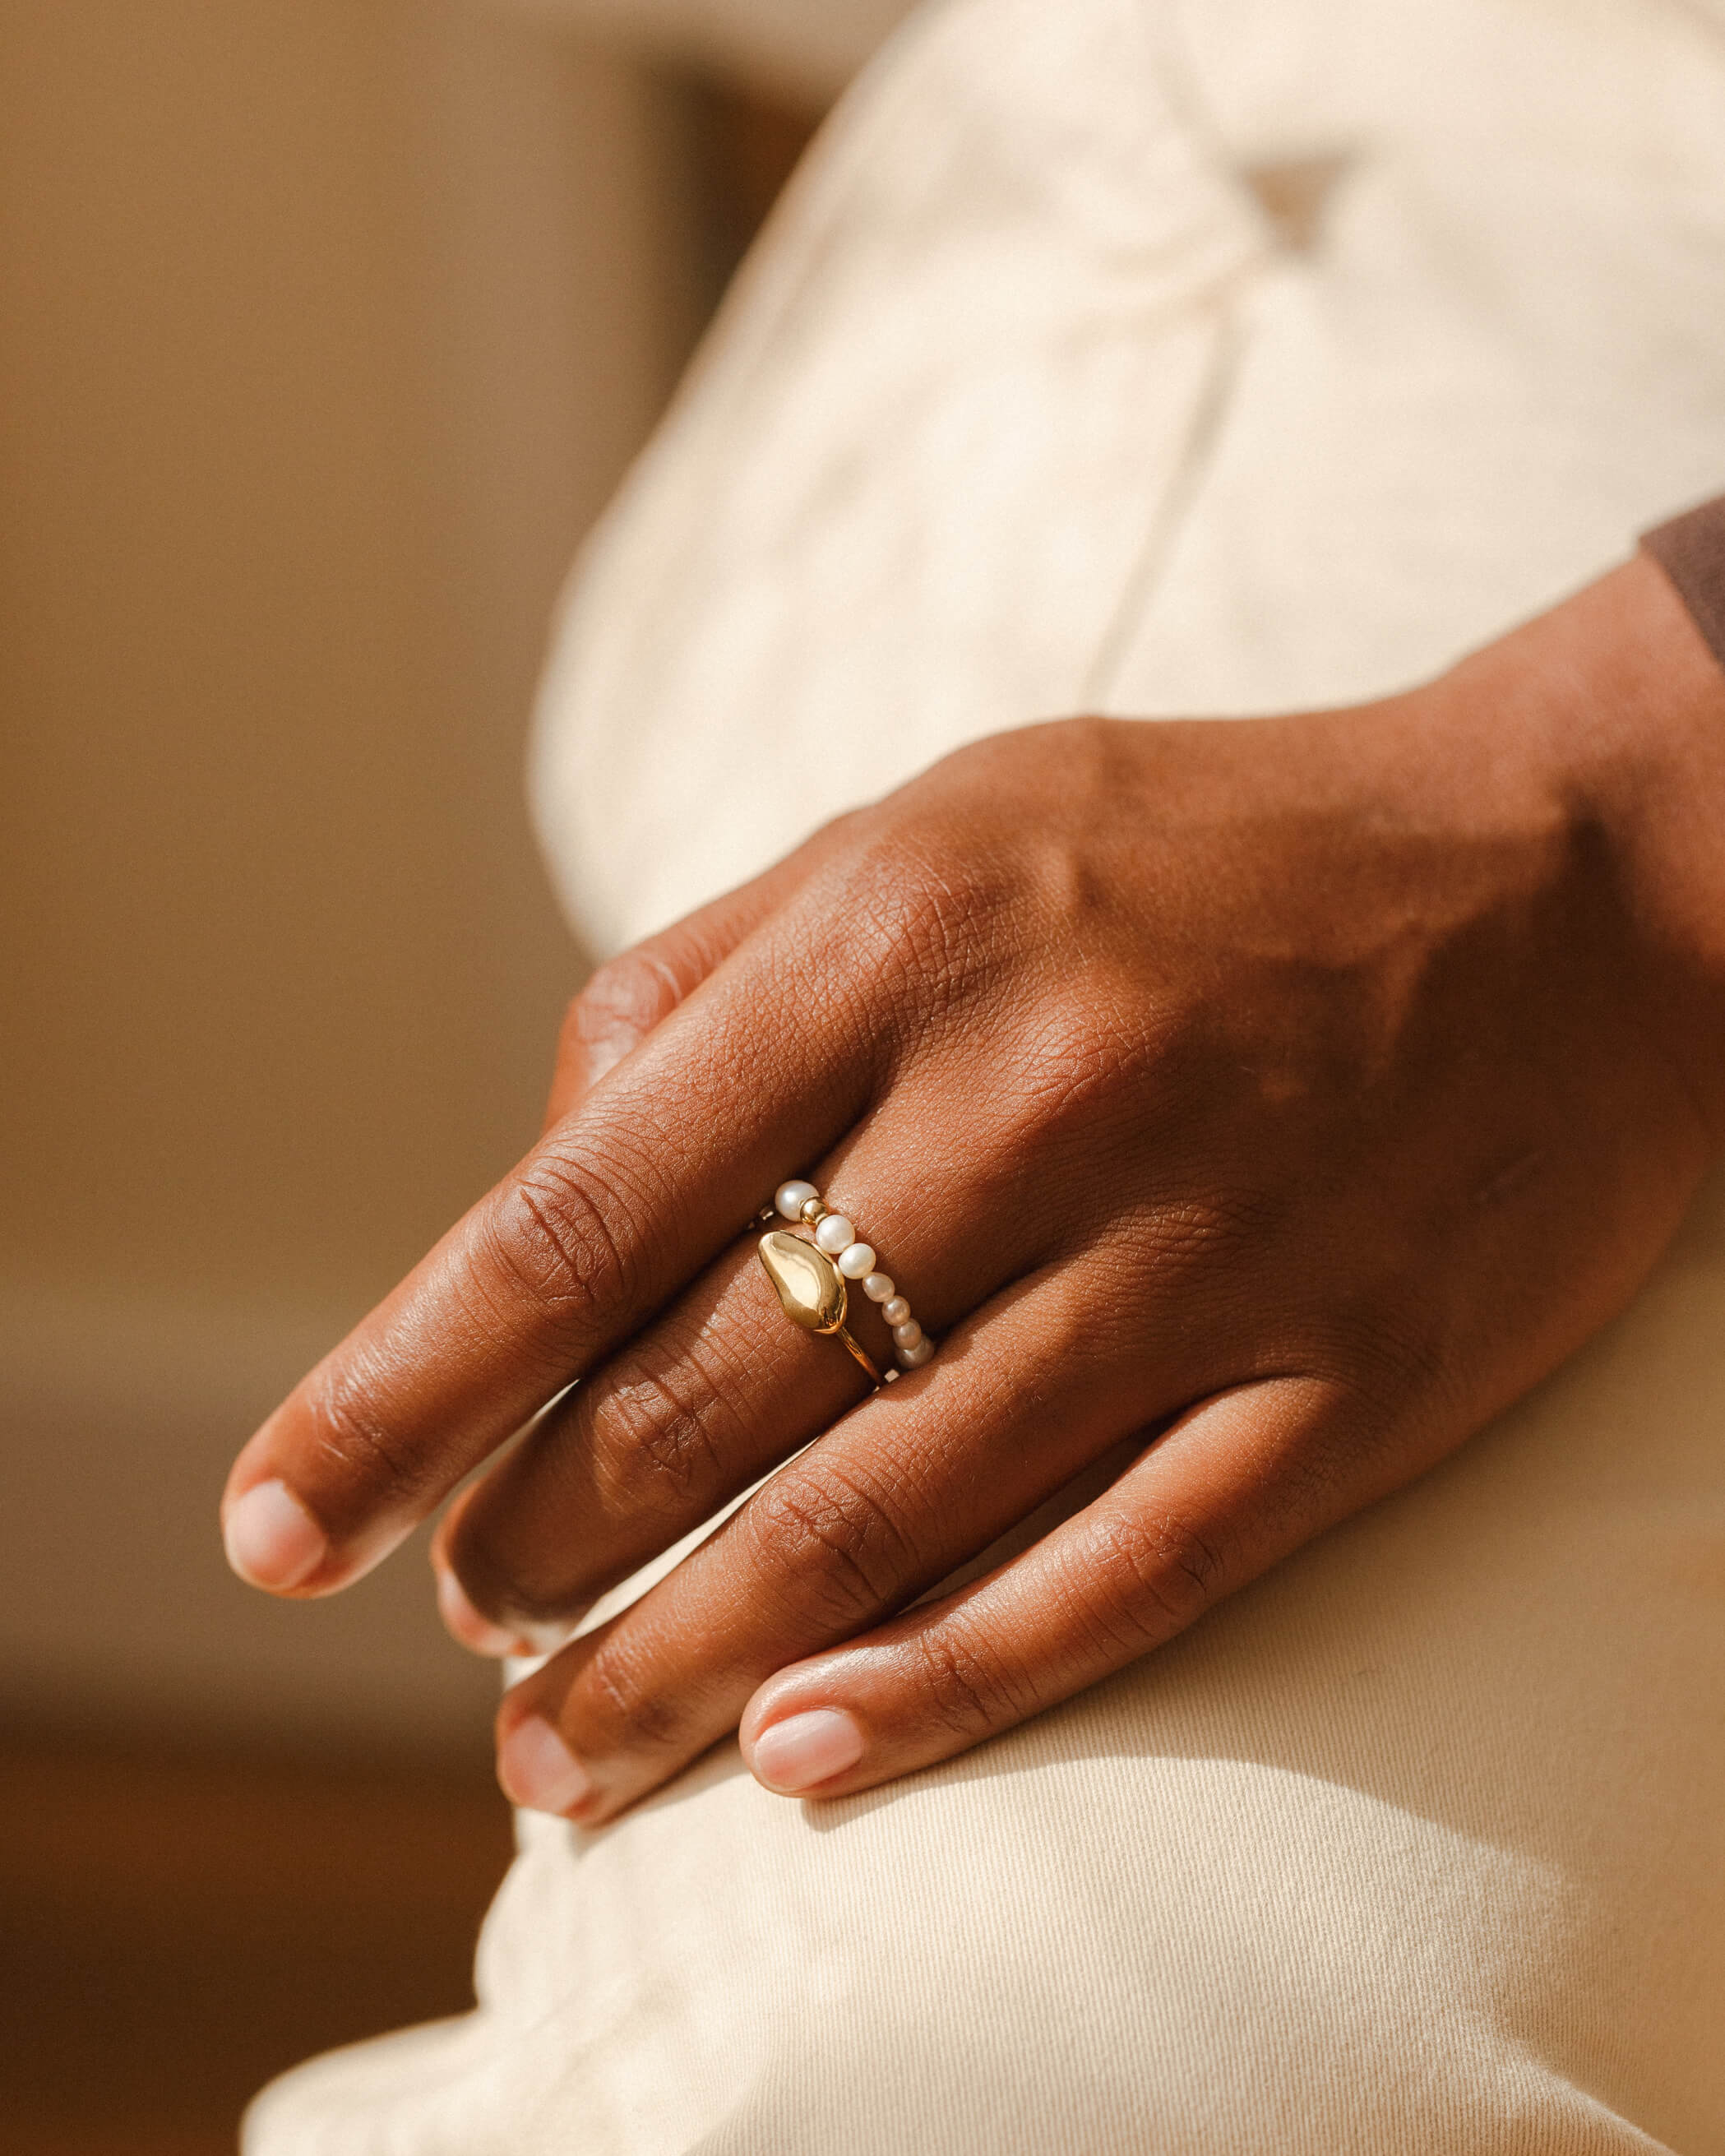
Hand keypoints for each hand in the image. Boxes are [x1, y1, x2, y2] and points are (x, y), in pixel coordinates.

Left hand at [222, 555, 1724, 1821]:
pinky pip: (1118, 1572)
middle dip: (537, 1547)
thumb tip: (545, 1180)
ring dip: (686, 1663)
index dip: (402, 1391)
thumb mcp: (934, 820)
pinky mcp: (1351, 1378)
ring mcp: (1210, 1254)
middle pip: (707, 1396)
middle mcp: (1041, 1098)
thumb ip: (715, 980)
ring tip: (560, 1754)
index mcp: (906, 933)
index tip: (281, 1524)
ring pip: (884, 1518)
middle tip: (461, 1626)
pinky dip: (946, 1686)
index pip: (584, 1213)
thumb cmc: (1208, 843)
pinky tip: (808, 1758)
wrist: (1584, 865)